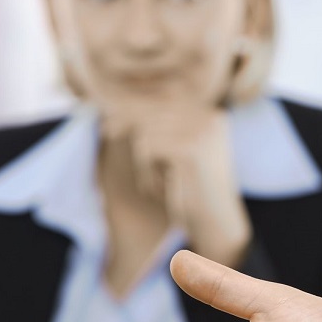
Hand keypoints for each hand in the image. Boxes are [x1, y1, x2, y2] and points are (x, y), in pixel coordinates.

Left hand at [102, 98, 251, 266]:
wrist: (216, 225)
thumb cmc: (193, 193)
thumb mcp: (179, 154)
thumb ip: (161, 127)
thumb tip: (118, 106)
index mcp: (213, 115)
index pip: (166, 96)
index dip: (134, 106)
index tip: (108, 116)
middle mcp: (211, 117)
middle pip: (154, 109)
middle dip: (127, 123)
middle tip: (105, 131)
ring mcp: (204, 131)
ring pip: (147, 131)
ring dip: (142, 161)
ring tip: (154, 185)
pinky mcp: (191, 149)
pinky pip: (149, 148)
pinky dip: (145, 171)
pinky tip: (157, 190)